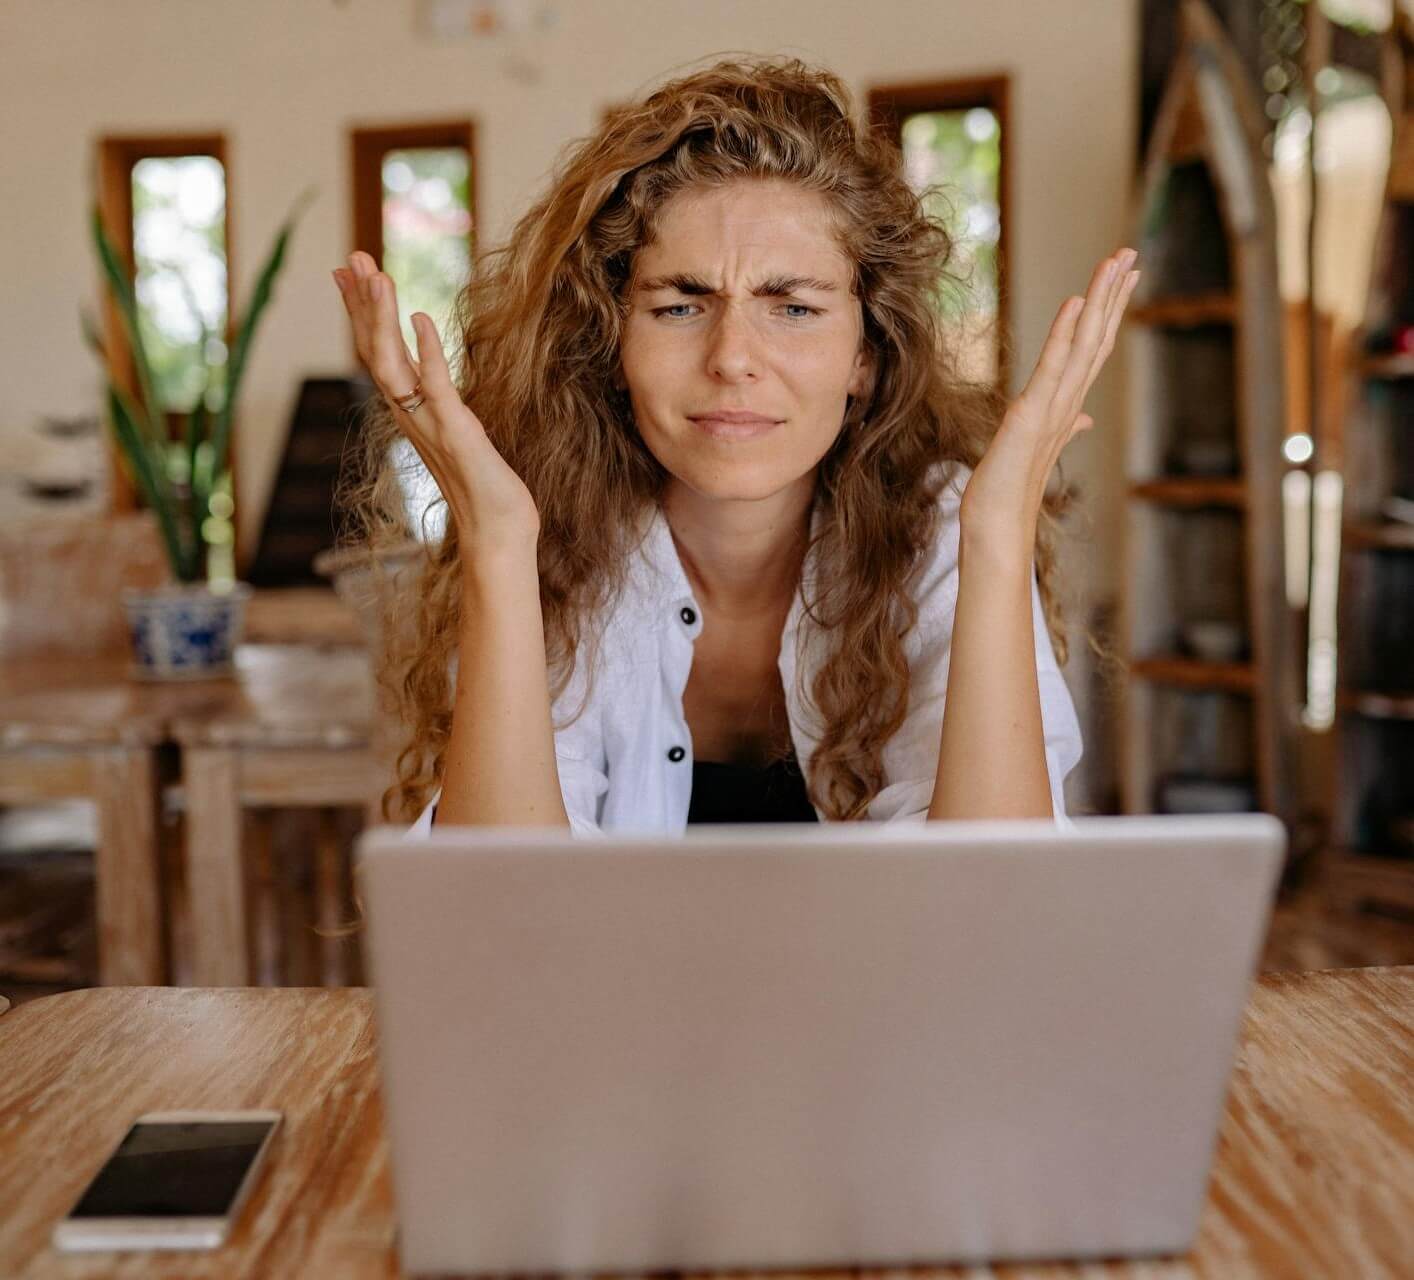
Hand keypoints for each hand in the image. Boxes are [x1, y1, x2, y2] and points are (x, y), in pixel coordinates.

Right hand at [333, 252, 540, 558]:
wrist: (497, 533)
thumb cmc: (485, 490)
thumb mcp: (459, 435)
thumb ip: (443, 406)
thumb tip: (433, 379)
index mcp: (412, 413)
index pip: (379, 353)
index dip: (363, 312)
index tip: (349, 274)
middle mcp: (411, 416)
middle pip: (374, 350)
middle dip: (362, 302)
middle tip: (350, 257)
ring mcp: (430, 424)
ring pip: (392, 363)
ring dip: (381, 317)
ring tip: (375, 274)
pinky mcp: (457, 432)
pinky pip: (435, 385)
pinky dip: (427, 349)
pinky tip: (420, 317)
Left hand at [959, 247, 1139, 543]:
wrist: (997, 523)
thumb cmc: (1010, 488)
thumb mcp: (1036, 447)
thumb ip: (1064, 426)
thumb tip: (1084, 419)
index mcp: (1067, 404)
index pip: (1093, 349)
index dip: (1110, 311)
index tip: (1124, 276)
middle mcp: (1068, 402)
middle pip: (1097, 337)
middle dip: (1114, 294)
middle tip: (1130, 253)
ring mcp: (1054, 407)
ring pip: (1085, 344)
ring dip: (1100, 301)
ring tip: (1114, 262)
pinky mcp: (1033, 414)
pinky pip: (1053, 366)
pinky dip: (1064, 334)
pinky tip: (1076, 303)